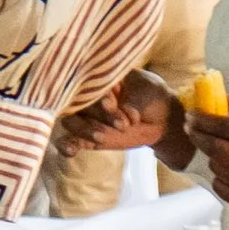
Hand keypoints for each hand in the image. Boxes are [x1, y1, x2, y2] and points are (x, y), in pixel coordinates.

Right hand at [56, 68, 184, 160]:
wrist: (161, 119)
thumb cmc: (152, 96)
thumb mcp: (146, 92)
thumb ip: (132, 100)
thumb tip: (122, 111)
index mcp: (100, 78)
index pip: (88, 83)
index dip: (95, 95)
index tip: (110, 104)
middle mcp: (88, 97)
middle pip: (77, 103)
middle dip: (97, 115)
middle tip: (122, 125)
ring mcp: (87, 117)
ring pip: (70, 121)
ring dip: (83, 130)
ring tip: (101, 137)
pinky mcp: (88, 137)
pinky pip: (71, 141)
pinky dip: (67, 146)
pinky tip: (71, 151)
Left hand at [196, 90, 228, 216]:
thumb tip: (221, 100)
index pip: (227, 128)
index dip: (204, 120)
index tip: (192, 114)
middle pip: (217, 149)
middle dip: (198, 136)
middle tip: (191, 127)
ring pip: (217, 168)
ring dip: (212, 155)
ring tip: (217, 148)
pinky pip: (222, 188)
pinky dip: (219, 176)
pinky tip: (227, 168)